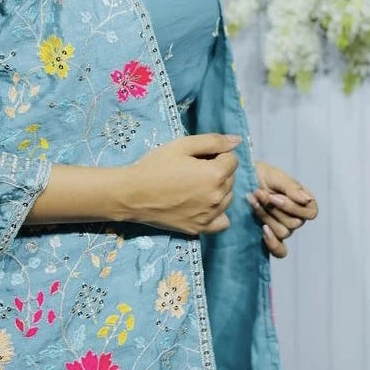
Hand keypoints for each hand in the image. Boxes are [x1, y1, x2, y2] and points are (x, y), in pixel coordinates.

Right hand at [123, 133, 242, 235]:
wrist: (132, 194)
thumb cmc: (155, 166)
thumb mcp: (182, 145)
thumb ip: (213, 141)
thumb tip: (237, 140)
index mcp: (215, 174)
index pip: (232, 160)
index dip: (216, 155)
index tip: (198, 157)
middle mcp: (217, 197)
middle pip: (230, 179)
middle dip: (217, 171)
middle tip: (193, 169)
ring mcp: (210, 215)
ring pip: (227, 198)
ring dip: (218, 190)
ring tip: (194, 186)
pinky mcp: (200, 228)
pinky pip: (223, 222)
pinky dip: (218, 213)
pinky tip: (204, 205)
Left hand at [247, 160, 318, 257]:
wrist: (242, 179)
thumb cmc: (262, 175)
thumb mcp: (276, 176)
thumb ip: (291, 188)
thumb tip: (307, 200)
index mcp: (304, 202)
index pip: (310, 213)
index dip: (292, 207)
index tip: (275, 196)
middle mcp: (296, 217)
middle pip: (293, 223)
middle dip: (273, 208)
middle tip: (258, 193)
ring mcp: (283, 227)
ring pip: (283, 232)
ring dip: (266, 216)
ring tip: (252, 201)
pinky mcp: (270, 236)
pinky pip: (280, 251)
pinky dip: (273, 243)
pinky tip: (263, 230)